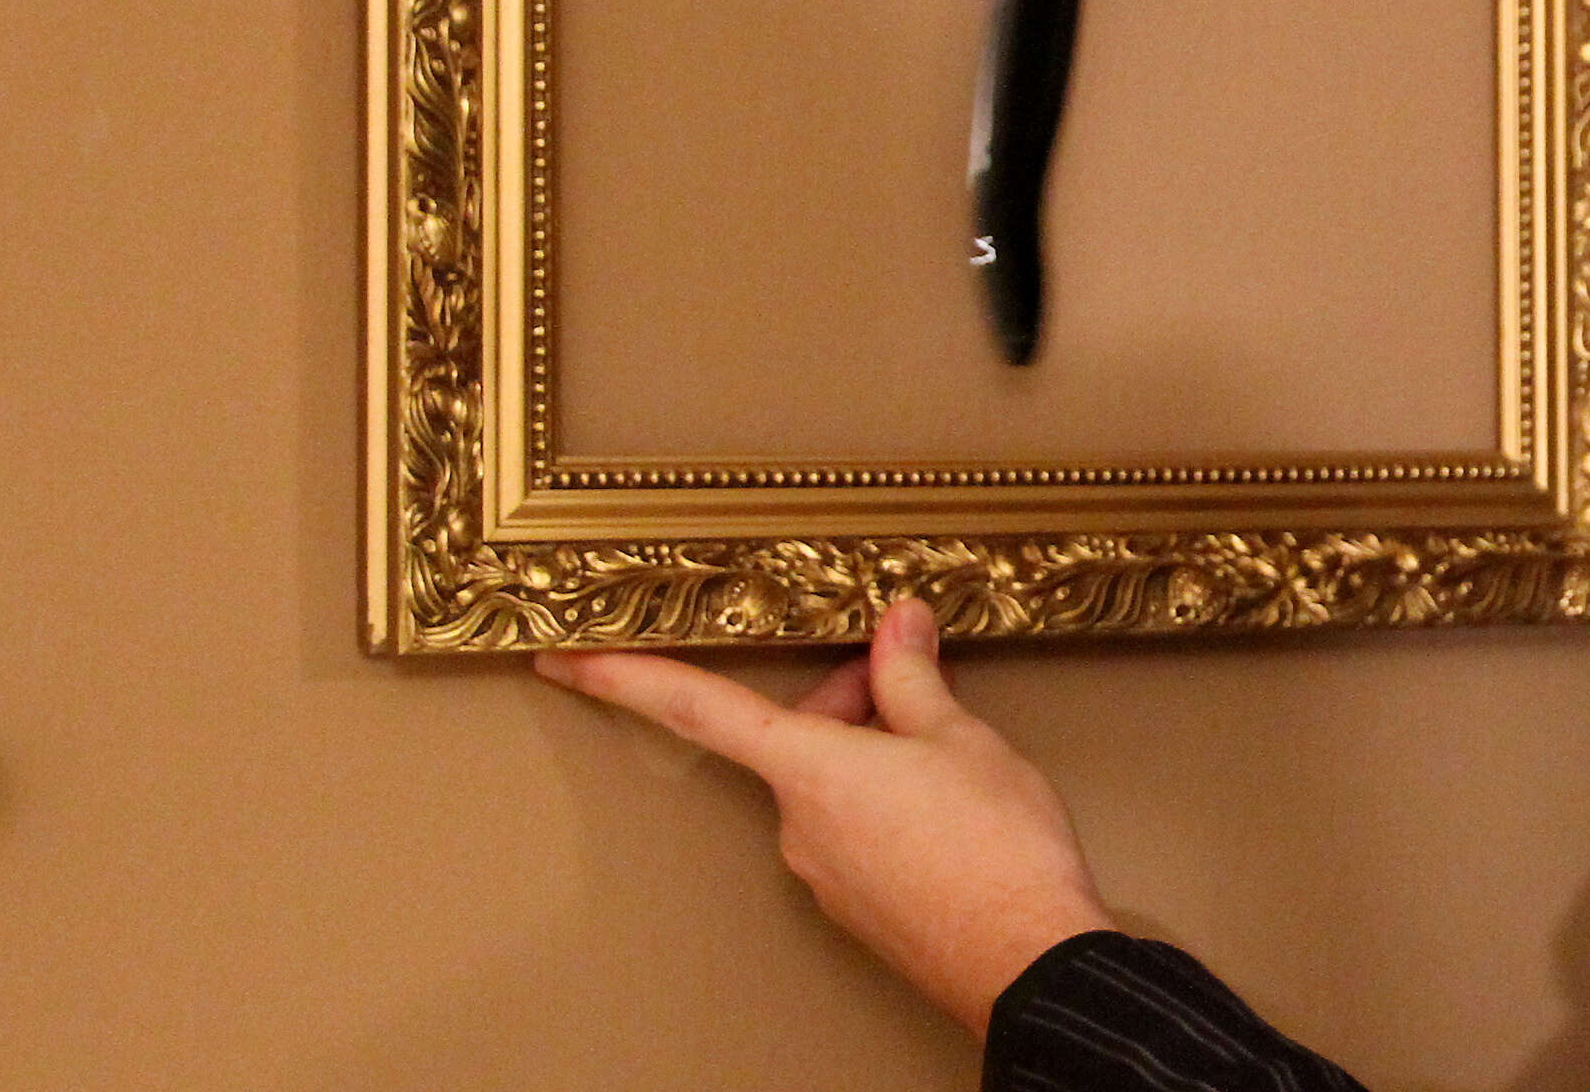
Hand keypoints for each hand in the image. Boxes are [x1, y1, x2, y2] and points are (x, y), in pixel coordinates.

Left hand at [536, 598, 1114, 1035]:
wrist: (1028, 963)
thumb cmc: (996, 851)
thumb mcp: (960, 736)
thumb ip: (913, 676)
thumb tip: (896, 627)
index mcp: (810, 770)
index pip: (696, 707)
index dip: (622, 676)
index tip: (562, 658)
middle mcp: (798, 826)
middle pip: (793, 739)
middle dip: (846, 701)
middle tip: (911, 673)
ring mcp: (824, 874)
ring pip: (829, 784)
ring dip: (873, 751)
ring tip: (952, 750)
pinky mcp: (855, 907)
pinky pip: (854, 830)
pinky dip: (887, 800)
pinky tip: (949, 804)